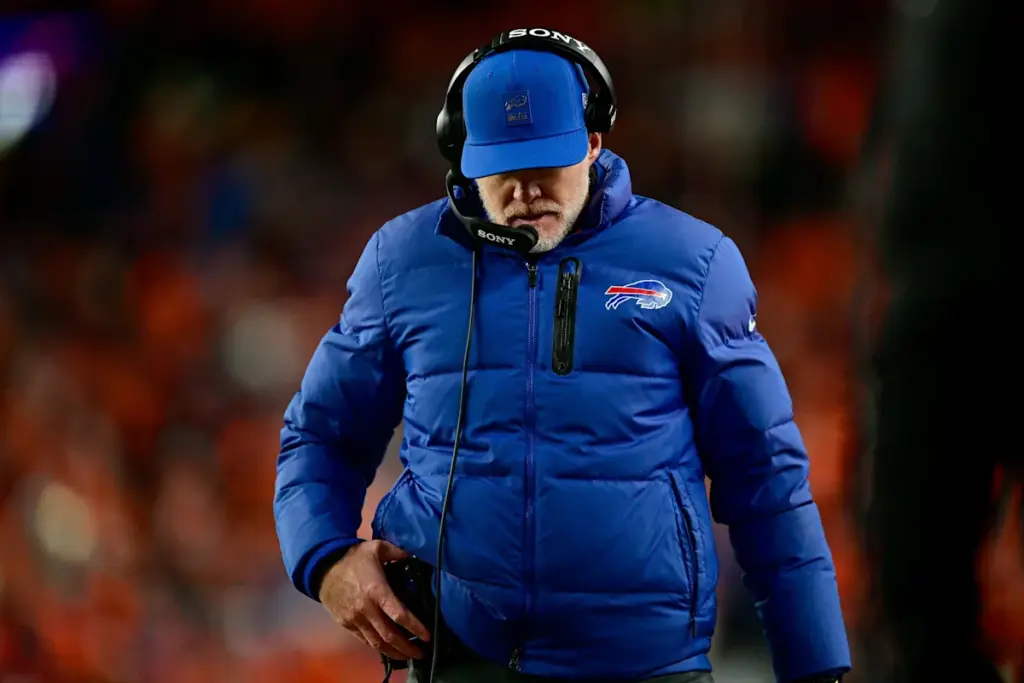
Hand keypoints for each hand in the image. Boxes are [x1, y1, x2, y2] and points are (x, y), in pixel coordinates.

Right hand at [318, 540, 430, 660]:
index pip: (399, 615)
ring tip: (408, 656)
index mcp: (376, 590)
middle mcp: (366, 609)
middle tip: (421, 653)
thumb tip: (416, 553)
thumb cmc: (353, 557)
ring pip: (377, 643)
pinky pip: (365, 640)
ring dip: (394, 652)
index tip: (427, 635)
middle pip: (390, 635)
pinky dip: (378, 647)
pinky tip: (389, 649)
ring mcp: (355, 619)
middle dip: (407, 647)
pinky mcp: (347, 624)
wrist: (323, 567)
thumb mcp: (377, 547)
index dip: (415, 627)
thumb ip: (398, 551)